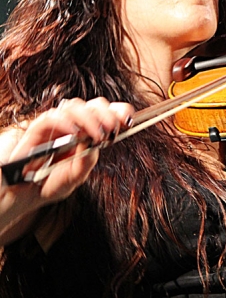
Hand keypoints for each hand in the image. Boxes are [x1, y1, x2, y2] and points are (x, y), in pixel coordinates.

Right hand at [4, 97, 134, 204]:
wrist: (25, 193)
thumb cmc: (51, 182)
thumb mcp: (75, 176)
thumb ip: (85, 162)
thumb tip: (95, 145)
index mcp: (88, 133)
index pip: (106, 113)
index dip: (119, 112)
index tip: (128, 121)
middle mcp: (74, 125)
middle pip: (93, 105)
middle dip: (107, 113)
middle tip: (112, 129)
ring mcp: (56, 125)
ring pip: (74, 106)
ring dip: (89, 118)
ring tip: (97, 135)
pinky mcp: (37, 129)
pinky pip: (51, 117)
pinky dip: (65, 122)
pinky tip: (74, 134)